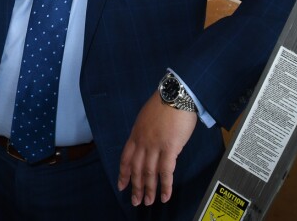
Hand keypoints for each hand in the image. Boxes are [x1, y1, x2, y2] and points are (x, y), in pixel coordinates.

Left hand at [117, 92, 196, 206]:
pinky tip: (165, 196)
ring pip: (149, 173)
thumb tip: (148, 144)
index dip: (123, 174)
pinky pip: (166, 171)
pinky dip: (165, 186)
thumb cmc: (164, 103)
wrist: (175, 94)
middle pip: (136, 169)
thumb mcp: (146, 117)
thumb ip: (145, 132)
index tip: (121, 185)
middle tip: (136, 201)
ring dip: (149, 190)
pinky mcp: (170, 148)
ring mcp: (155, 145)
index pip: (125, 158)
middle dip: (135, 187)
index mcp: (136, 134)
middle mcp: (142, 142)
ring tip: (149, 202)